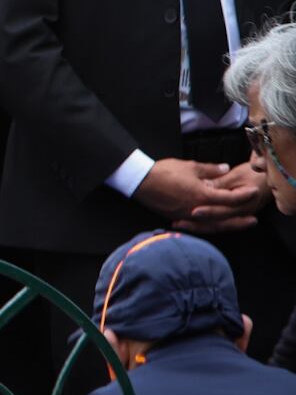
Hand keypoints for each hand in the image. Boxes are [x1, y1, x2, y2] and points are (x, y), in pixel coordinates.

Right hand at [137, 158, 260, 229]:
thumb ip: (210, 170)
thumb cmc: (164, 172)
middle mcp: (196, 209)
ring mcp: (186, 215)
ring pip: (211, 226)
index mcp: (202, 195)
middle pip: (223, 218)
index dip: (244, 195)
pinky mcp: (177, 217)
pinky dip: (208, 227)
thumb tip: (225, 169)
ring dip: (226, 227)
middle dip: (240, 220)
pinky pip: (198, 226)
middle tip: (253, 220)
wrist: (140, 181)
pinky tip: (213, 226)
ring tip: (236, 226)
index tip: (254, 192)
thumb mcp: (190, 166)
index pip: (229, 198)